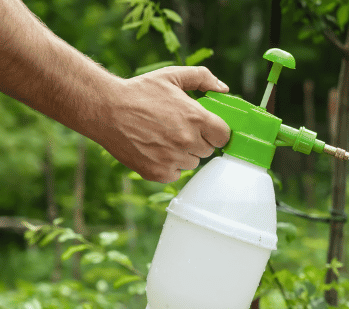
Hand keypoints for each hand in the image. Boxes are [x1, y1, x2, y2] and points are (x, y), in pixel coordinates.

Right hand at [98, 66, 231, 182]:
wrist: (105, 109)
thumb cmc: (139, 91)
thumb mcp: (172, 75)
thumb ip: (202, 78)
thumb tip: (223, 89)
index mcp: (196, 118)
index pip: (224, 136)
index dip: (215, 131)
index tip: (205, 128)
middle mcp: (187, 141)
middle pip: (207, 150)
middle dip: (197, 140)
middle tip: (178, 129)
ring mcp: (173, 159)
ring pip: (191, 162)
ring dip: (183, 153)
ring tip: (163, 137)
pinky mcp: (158, 172)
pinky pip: (175, 174)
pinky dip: (168, 165)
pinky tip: (155, 150)